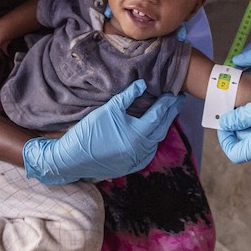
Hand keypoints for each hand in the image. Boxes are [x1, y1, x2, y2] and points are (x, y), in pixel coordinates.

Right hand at [22, 79, 181, 184]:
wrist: (71, 160)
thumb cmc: (89, 133)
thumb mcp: (108, 110)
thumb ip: (127, 96)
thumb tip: (142, 84)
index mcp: (137, 135)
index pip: (158, 115)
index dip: (167, 103)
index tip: (175, 93)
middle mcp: (140, 150)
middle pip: (161, 129)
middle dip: (171, 114)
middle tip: (179, 101)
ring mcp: (135, 160)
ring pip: (155, 142)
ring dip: (163, 127)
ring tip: (168, 114)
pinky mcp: (128, 167)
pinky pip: (147, 153)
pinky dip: (153, 141)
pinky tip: (152, 135)